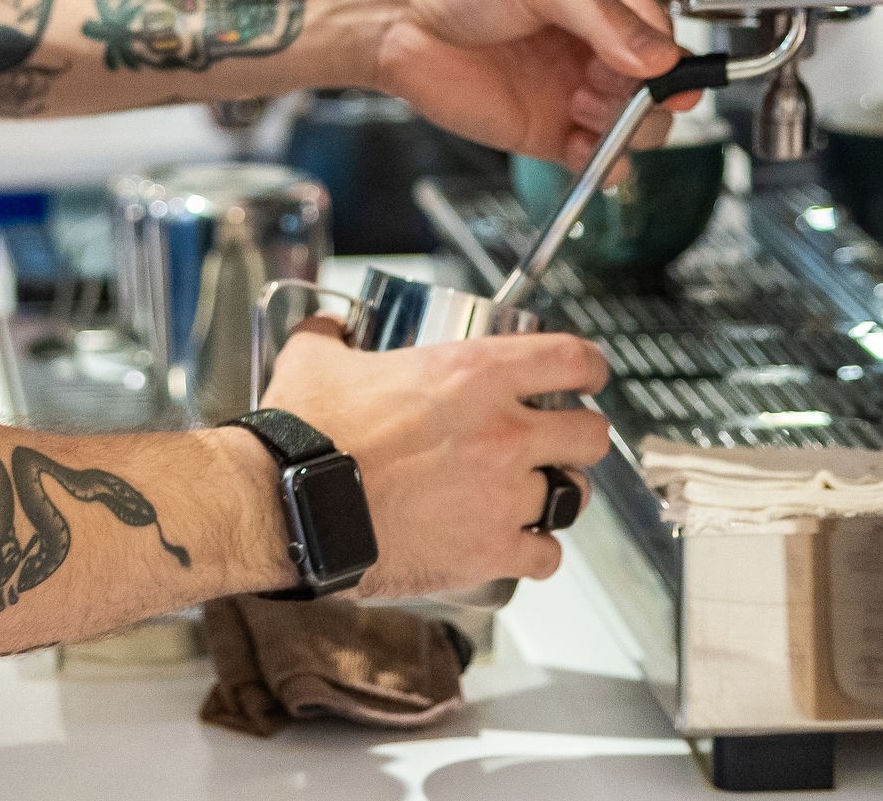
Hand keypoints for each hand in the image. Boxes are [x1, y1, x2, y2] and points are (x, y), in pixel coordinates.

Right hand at [253, 319, 611, 596]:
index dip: (588, 367)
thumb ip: (333, 335)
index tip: (586, 377)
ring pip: (575, 497)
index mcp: (476, 374)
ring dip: (560, 494)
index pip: (573, 359)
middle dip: (579, 437)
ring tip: (538, 495)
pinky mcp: (490, 552)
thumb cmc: (308, 436)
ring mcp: (504, 496)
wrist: (291, 506)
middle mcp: (505, 432)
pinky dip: (536, 552)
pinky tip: (518, 545)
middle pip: (591, 435)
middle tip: (557, 441)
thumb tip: (331, 327)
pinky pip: (546, 556)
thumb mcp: (318, 360)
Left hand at [360, 0, 688, 166]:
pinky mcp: (548, 130)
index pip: (658, 24)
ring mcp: (572, 89)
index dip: (665, 46)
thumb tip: (656, 54)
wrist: (395, 20)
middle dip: (650, 91)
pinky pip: (595, 157)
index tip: (660, 62)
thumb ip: (601, 18)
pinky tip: (592, 153)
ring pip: (635, 121)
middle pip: (656, 80)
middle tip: (624, 88)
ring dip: (626, 124)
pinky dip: (606, 164)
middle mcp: (590, 43)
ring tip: (585, 105)